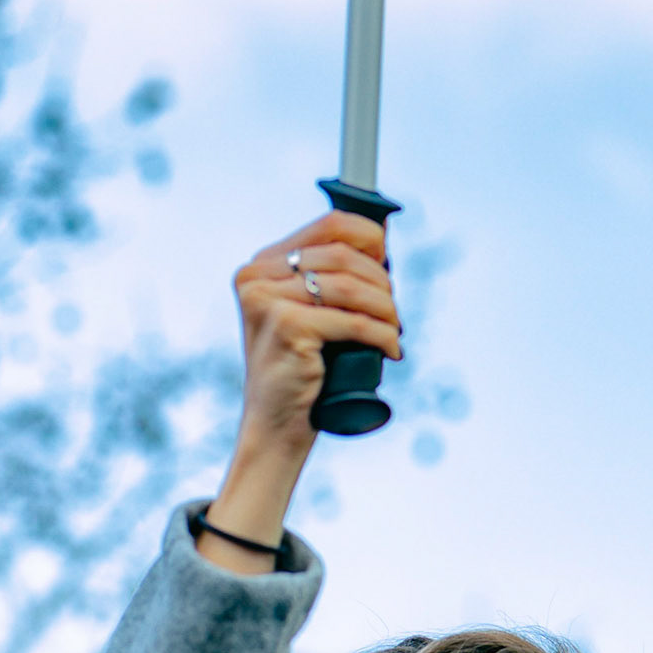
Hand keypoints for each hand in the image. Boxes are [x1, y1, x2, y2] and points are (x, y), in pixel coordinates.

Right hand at [197, 211, 401, 572]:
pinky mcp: (286, 325)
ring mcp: (268, 300)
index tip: (388, 262)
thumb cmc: (300, 371)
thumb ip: (328, 278)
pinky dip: (382, 335)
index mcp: (261, 266)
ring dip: (387, 309)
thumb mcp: (307, 313)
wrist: (276, 426)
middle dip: (382, 283)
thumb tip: (383, 244)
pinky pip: (354, 321)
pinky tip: (391, 349)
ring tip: (395, 331)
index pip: (329, 226)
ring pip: (352, 287)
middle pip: (344, 256)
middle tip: (394, 313)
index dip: (370, 238)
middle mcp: (257, 277)